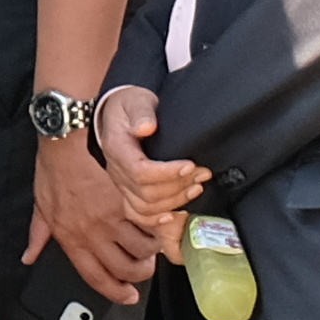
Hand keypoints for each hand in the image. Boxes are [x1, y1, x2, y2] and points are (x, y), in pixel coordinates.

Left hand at [27, 129, 165, 300]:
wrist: (66, 144)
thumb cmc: (53, 172)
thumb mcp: (40, 207)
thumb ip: (37, 235)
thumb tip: (29, 256)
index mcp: (69, 238)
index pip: (94, 276)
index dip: (114, 291)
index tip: (127, 296)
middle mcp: (90, 234)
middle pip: (123, 269)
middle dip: (138, 275)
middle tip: (144, 270)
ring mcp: (109, 220)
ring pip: (140, 250)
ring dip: (150, 253)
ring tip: (152, 247)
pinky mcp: (125, 204)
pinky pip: (147, 226)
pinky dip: (155, 229)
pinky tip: (158, 227)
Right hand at [99, 87, 206, 240]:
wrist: (117, 115)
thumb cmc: (129, 106)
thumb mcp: (135, 99)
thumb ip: (140, 111)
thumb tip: (147, 127)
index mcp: (117, 148)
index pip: (140, 172)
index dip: (167, 173)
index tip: (190, 164)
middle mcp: (117, 171)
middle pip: (146, 193)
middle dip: (179, 186)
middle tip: (203, 173)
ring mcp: (121, 184)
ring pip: (145, 207)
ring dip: (175, 201)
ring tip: (197, 186)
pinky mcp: (128, 191)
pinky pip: (138, 214)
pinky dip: (156, 219)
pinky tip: (175, 214)